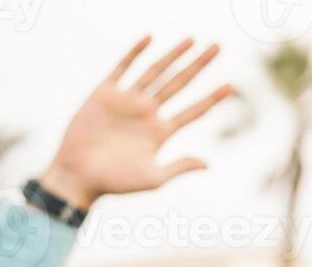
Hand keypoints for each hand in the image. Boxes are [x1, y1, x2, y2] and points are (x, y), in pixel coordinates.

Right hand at [40, 37, 232, 209]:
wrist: (79, 175)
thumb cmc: (116, 182)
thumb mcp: (153, 178)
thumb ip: (179, 167)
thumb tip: (208, 164)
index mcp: (162, 132)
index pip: (193, 111)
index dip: (212, 98)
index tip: (232, 86)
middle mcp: (148, 113)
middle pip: (180, 84)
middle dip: (199, 66)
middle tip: (219, 47)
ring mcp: (128, 101)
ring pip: (156, 71)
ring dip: (174, 55)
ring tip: (193, 40)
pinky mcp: (105, 94)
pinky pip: (123, 68)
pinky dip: (135, 53)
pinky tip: (150, 39)